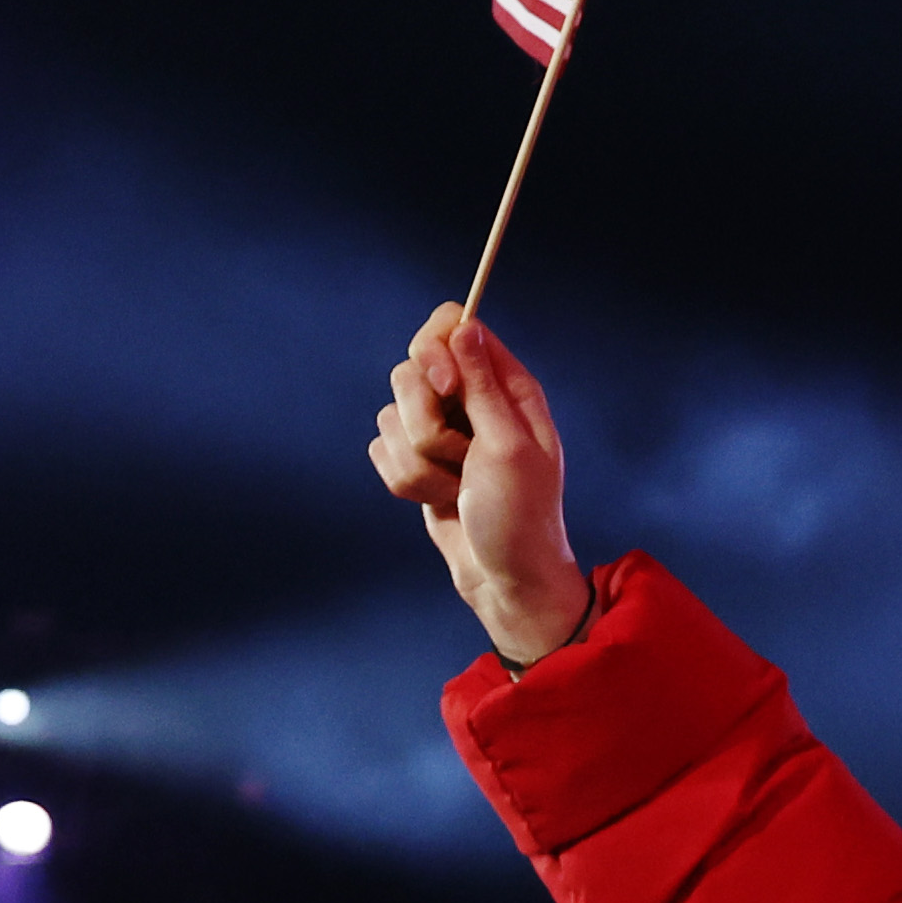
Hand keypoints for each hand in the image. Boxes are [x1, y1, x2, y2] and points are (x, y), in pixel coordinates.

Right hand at [368, 303, 592, 664]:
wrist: (503, 577)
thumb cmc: (520, 517)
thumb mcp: (509, 447)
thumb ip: (482, 385)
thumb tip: (463, 325)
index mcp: (507, 387)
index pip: (451, 325)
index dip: (435, 349)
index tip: (444, 387)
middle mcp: (471, 400)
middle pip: (409, 371)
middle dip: (426, 425)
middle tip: (462, 458)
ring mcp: (441, 430)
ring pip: (391, 415)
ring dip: (420, 464)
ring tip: (457, 488)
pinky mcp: (416, 459)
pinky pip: (381, 450)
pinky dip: (407, 481)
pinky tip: (440, 500)